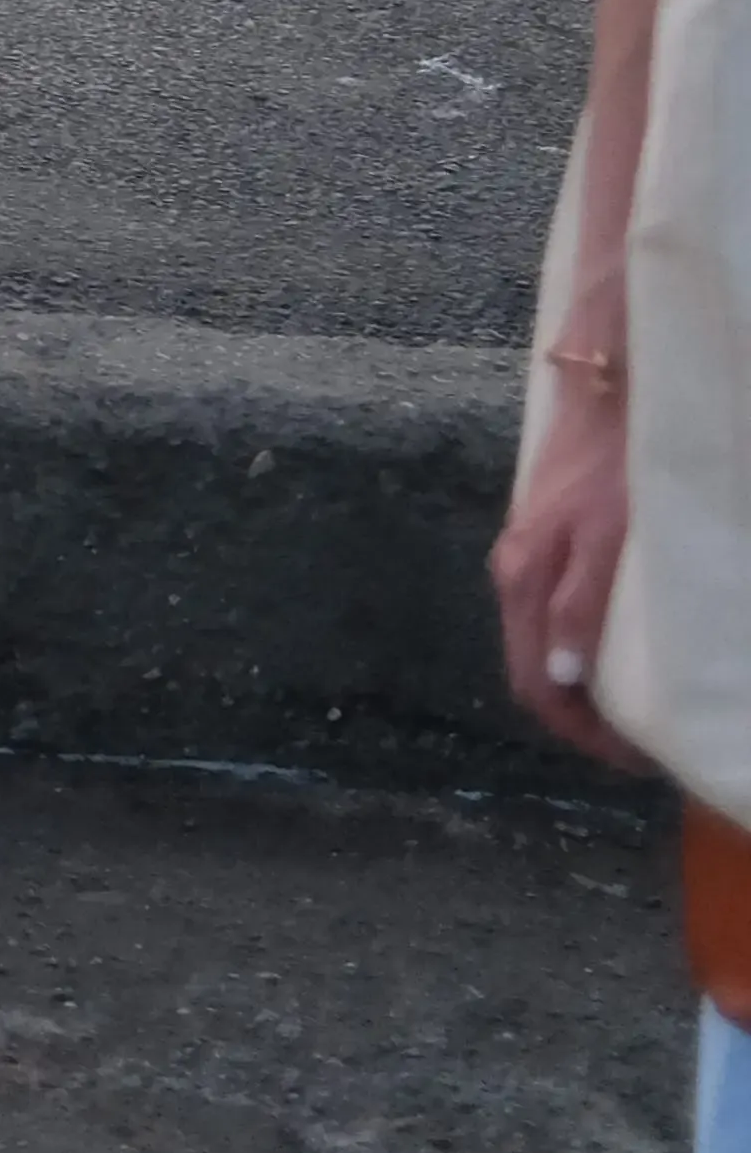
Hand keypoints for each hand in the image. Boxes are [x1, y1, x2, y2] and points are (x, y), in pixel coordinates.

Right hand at [496, 375, 655, 770]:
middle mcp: (513, 575)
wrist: (605, 393)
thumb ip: (579, 605)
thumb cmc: (614, 468)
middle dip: (580, 719)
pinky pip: (548, 617)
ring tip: (631, 704)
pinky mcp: (541, 540)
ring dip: (578, 687)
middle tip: (639, 745)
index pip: (536, 685)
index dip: (580, 733)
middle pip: (532, 673)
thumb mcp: (606, 540)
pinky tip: (612, 648)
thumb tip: (562, 678)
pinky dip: (575, 652)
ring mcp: (523, 557)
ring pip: (538, 645)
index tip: (635, 759)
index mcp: (523, 581)